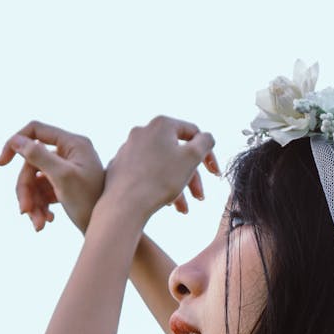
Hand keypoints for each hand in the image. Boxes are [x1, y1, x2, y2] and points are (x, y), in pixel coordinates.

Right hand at [0, 122, 105, 232]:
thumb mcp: (63, 178)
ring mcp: (67, 169)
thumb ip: (39, 156)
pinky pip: (42, 191)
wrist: (107, 231)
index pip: (35, 131)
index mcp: (73, 143)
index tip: (1, 164)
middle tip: (25, 212)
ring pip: (34, 180)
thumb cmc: (90, 203)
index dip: (15, 144)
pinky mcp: (64, 185)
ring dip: (32, 203)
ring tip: (38, 224)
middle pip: (31, 163)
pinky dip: (40, 206)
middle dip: (25, 189)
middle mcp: (70, 153)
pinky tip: (46, 221)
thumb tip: (16, 140)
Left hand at [103, 116, 217, 220]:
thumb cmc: (160, 180)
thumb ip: (205, 142)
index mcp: (161, 125)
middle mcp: (143, 131)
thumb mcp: (192, 157)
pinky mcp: (120, 165)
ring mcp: (129, 148)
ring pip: (162, 165)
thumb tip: (206, 138)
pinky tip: (166, 202)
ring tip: (183, 208)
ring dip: (178, 185)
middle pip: (177, 152)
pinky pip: (146, 173)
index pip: (193, 133)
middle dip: (192, 176)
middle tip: (200, 196)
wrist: (125, 204)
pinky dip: (159, 185)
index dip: (208, 154)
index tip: (214, 173)